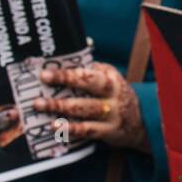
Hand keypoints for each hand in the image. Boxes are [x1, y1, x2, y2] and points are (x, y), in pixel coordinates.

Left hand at [33, 61, 148, 151]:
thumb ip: (94, 69)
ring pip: (84, 109)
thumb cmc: (116, 97)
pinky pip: (88, 130)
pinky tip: (55, 126)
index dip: (67, 73)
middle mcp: (114, 95)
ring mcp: (112, 114)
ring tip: (40, 105)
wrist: (141, 123)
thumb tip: (78, 50)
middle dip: (64, 84)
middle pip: (88, 87)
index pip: (89, 74)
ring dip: (61, 106)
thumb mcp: (112, 80)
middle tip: (42, 83)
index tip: (46, 74)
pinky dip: (70, 128)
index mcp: (112, 80)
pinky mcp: (109, 131)